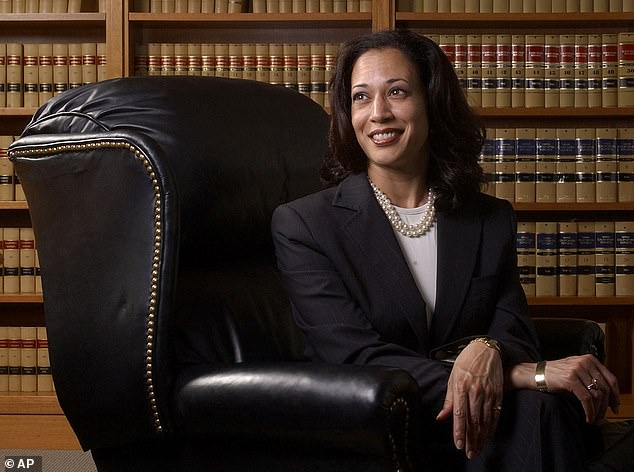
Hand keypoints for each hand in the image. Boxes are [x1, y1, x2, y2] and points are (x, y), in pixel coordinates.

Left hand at [436, 340, 502, 459]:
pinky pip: (495, 414)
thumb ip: (448, 400)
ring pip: (484, 419)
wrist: (486, 350)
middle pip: (473, 420)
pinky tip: (488, 436)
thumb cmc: (465, 363)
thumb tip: (441, 417)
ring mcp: (488, 393)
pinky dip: (492, 427)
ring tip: (478, 448)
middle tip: (470, 453)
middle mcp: (474, 391)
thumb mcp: (452, 378)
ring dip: (481, 436)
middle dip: (471, 439)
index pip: (459, 414)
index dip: (459, 431)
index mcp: (460, 387)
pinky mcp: (498, 394)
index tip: (459, 445)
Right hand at [542, 354, 619, 422]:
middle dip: (606, 406)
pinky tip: (587, 418)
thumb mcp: (576, 370)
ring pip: (596, 395)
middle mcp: (585, 362)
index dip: (616, 395)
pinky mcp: (570, 379)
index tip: (615, 407)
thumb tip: (607, 396)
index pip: (611, 379)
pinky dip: (589, 411)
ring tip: (594, 419)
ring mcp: (577, 370)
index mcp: (589, 359)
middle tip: (603, 417)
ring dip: (597, 411)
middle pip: (605, 388)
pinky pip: (586, 399)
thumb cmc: (555, 374)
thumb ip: (590, 377)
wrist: (535, 373)